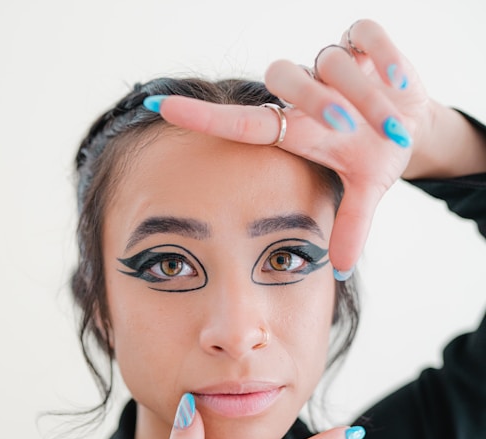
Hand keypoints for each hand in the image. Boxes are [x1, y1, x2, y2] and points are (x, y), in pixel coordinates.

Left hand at [151, 20, 432, 273]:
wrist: (412, 118)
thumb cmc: (373, 153)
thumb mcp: (365, 188)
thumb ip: (351, 223)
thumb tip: (343, 269)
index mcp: (296, 130)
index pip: (242, 122)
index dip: (202, 118)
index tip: (161, 109)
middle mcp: (305, 93)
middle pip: (285, 77)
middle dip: (320, 103)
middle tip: (350, 129)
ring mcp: (331, 62)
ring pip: (330, 60)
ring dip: (366, 95)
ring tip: (391, 123)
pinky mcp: (362, 38)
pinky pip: (366, 34)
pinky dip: (383, 58)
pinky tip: (399, 83)